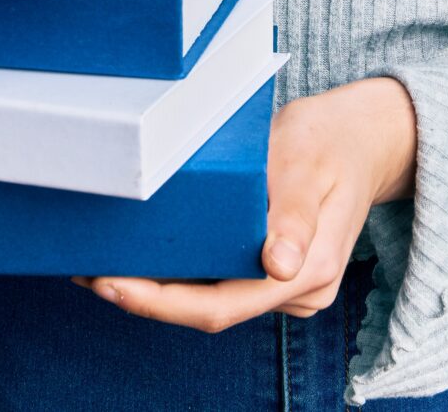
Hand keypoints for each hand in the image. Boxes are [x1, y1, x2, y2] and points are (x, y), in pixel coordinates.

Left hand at [73, 76, 415, 330]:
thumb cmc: (329, 139)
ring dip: (157, 290)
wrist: (362, 138)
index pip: (222, 304)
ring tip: (98, 266)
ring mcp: (287, 287)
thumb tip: (279, 265)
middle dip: (146, 298)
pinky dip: (178, 277)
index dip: (161, 303)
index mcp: (310, 269)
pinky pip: (220, 286)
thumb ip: (293, 211)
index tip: (111, 285)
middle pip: (209, 310)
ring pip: (211, 302)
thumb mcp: (307, 160)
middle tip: (86, 274)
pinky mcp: (274, 275)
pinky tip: (140, 259)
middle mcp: (299, 291)